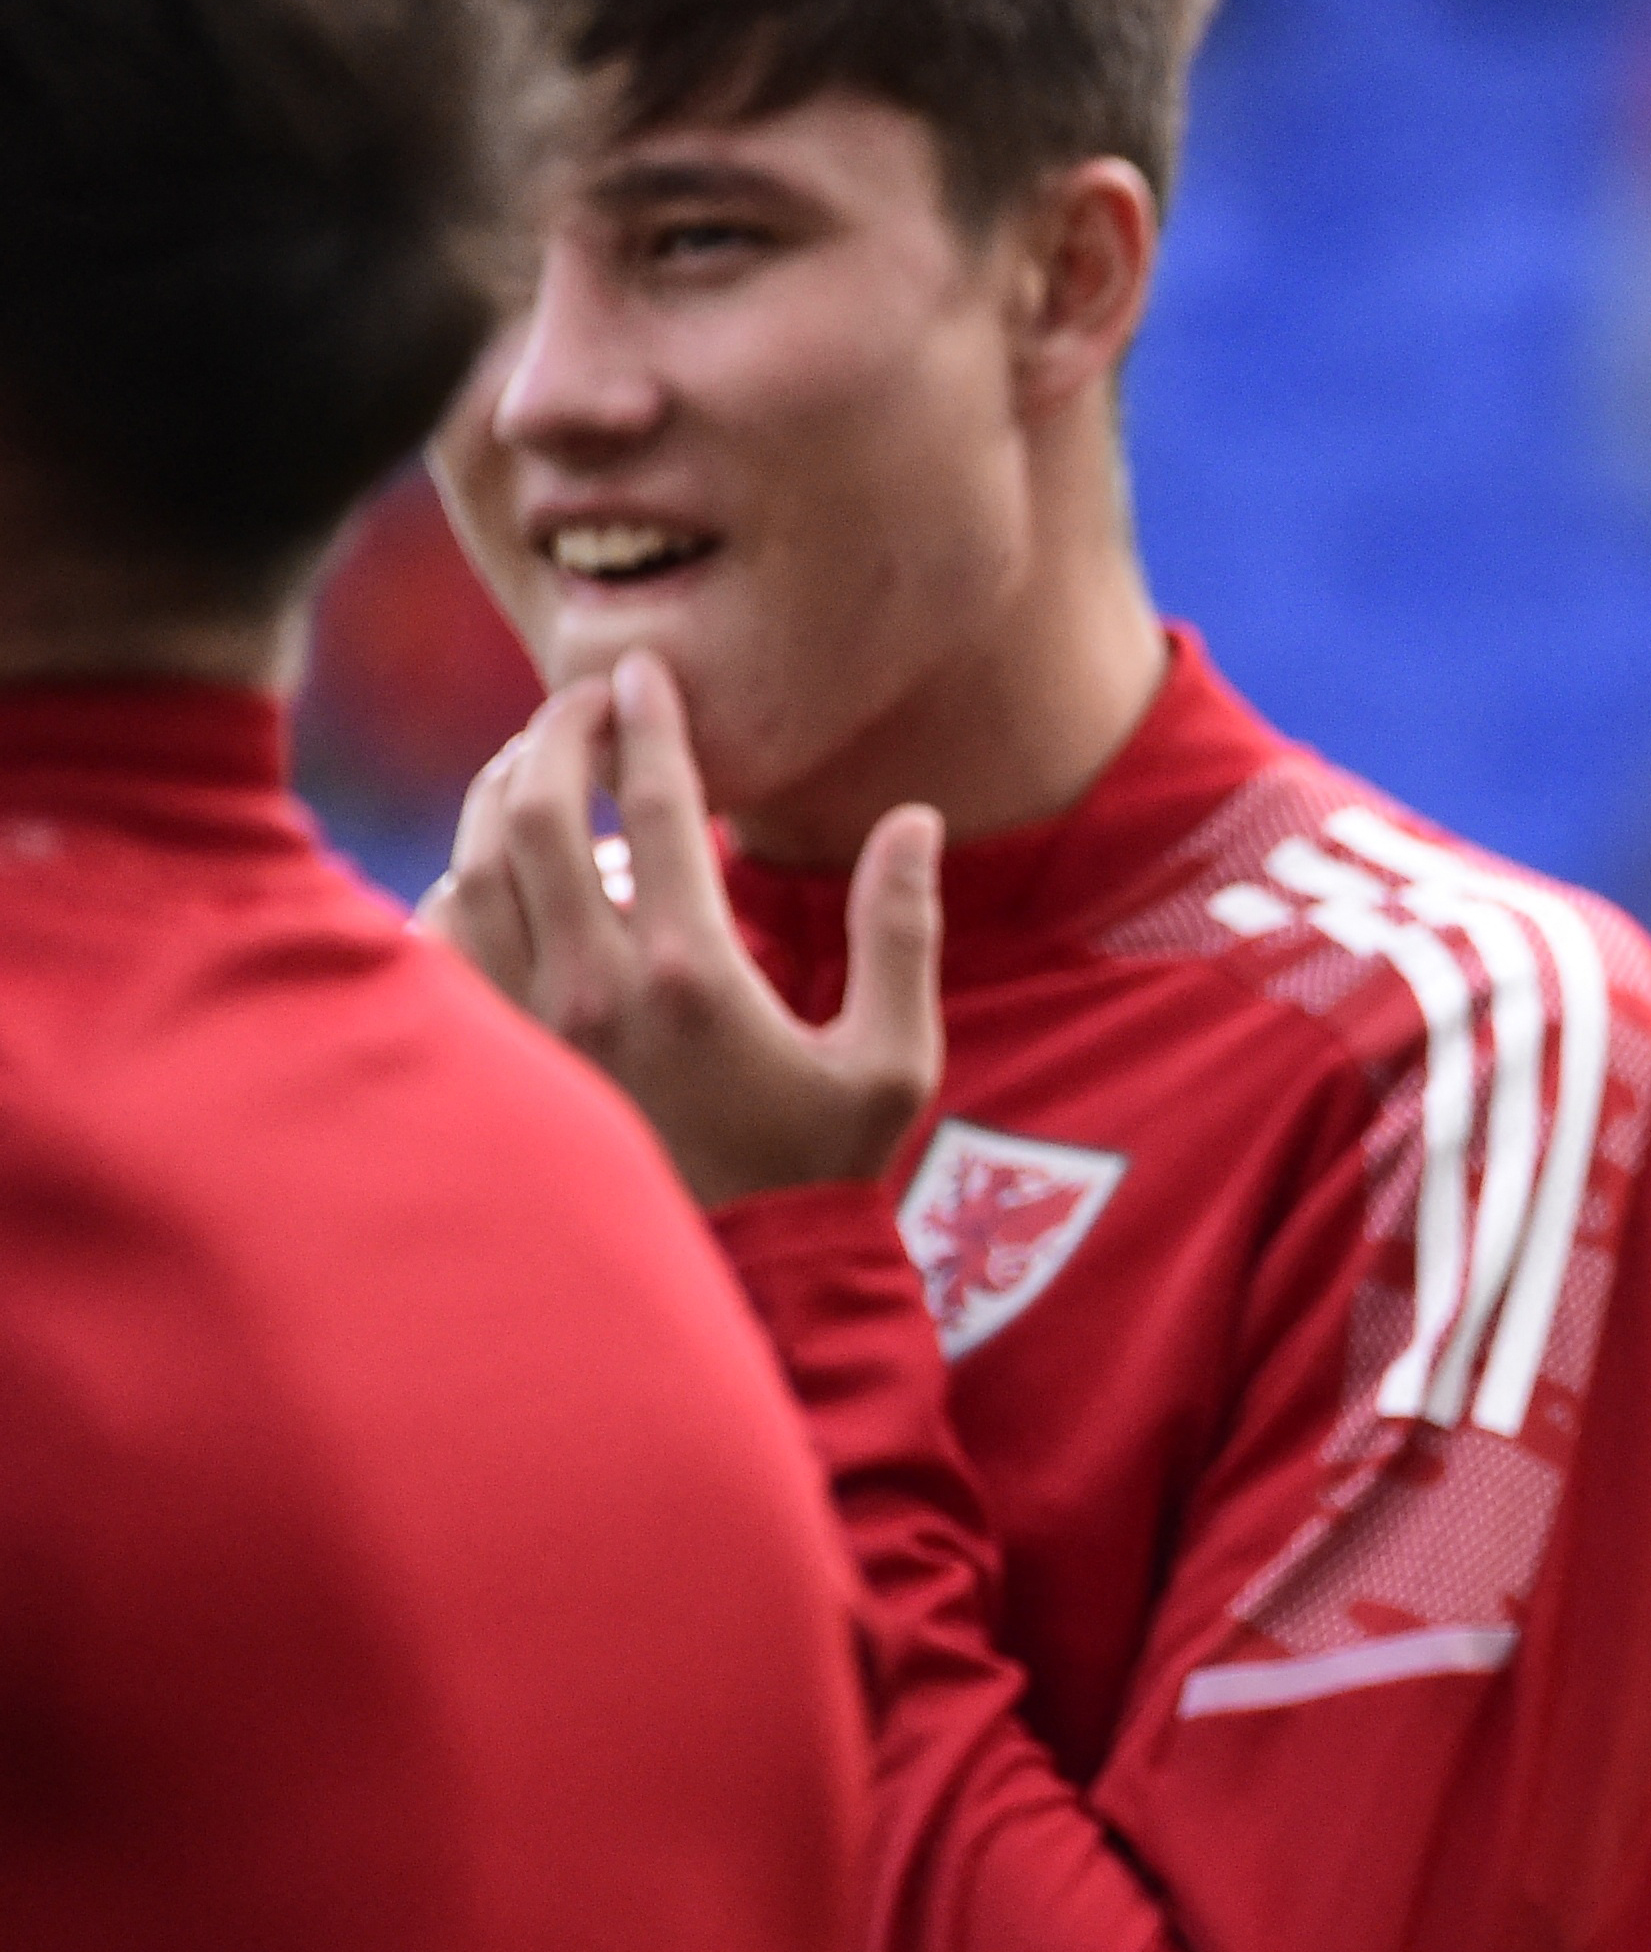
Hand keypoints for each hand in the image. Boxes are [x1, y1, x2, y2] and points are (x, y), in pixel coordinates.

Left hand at [419, 651, 945, 1208]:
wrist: (739, 1278)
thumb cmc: (821, 1166)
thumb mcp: (892, 1059)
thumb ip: (901, 931)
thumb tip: (913, 820)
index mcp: (696, 972)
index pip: (654, 805)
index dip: (647, 723)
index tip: (644, 673)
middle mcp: (595, 988)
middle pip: (534, 812)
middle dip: (550, 734)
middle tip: (580, 702)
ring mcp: (530, 1030)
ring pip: (473, 866)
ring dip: (494, 797)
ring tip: (529, 762)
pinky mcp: (496, 1065)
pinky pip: (437, 943)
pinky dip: (456, 884)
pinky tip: (490, 870)